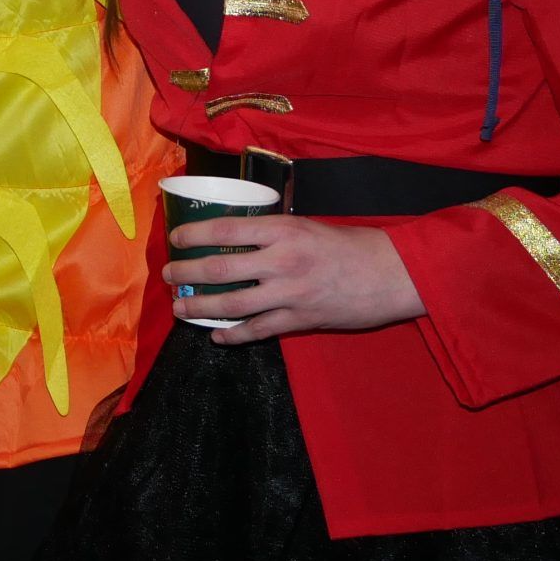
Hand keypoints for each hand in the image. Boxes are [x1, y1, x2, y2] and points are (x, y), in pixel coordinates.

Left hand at [164, 217, 424, 343]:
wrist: (391, 274)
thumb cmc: (349, 244)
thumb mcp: (307, 225)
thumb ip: (273, 230)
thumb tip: (235, 231)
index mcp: (283, 230)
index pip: (226, 230)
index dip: (195, 234)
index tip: (175, 238)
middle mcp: (281, 261)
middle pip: (220, 268)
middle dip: (187, 273)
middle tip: (168, 275)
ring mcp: (289, 294)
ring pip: (232, 304)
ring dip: (200, 307)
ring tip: (181, 308)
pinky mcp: (300, 320)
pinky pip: (258, 330)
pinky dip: (234, 334)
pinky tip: (218, 335)